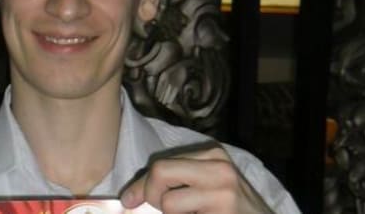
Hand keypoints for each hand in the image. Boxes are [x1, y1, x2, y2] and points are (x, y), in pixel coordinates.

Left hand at [120, 143, 272, 213]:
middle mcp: (219, 169)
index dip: (141, 185)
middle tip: (162, 210)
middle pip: (160, 173)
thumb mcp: (211, 185)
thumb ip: (178, 181)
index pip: (161, 164)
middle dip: (151, 195)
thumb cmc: (235, 209)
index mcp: (213, 155)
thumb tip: (130, 197)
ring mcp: (223, 194)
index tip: (129, 200)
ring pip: (168, 203)